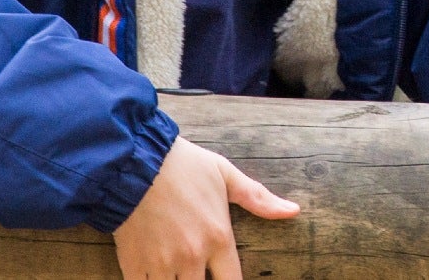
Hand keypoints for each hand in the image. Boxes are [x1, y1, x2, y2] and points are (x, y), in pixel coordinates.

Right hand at [112, 136, 298, 279]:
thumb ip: (258, 198)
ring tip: (178, 274)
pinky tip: (155, 274)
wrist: (134, 160)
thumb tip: (294, 210)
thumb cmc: (183, 165)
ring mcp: (162, 263)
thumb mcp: (225, 175)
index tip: (224, 278)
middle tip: (198, 272)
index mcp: (218, 237)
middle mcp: (192, 256)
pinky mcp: (134, 264)